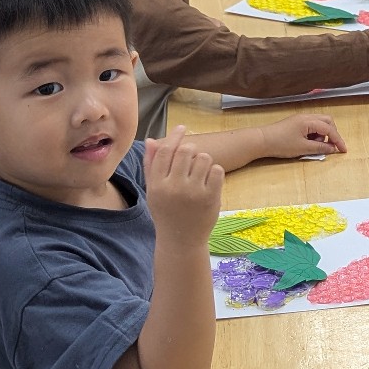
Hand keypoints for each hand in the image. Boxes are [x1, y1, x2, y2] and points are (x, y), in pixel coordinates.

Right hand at [145, 126, 223, 248]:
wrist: (181, 240)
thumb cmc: (166, 212)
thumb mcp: (153, 190)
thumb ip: (151, 165)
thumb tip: (151, 140)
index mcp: (157, 184)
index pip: (166, 151)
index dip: (175, 136)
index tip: (182, 128)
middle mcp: (174, 187)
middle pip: (186, 151)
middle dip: (190, 151)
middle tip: (191, 161)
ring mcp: (193, 192)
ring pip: (204, 158)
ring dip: (203, 161)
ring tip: (199, 173)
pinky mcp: (211, 197)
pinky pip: (217, 170)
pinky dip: (215, 172)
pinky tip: (208, 182)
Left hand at [259, 114, 346, 157]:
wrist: (262, 140)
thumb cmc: (281, 144)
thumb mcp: (303, 148)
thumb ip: (320, 147)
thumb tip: (332, 149)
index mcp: (309, 121)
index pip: (330, 129)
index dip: (338, 140)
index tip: (343, 150)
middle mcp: (306, 116)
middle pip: (327, 121)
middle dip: (332, 134)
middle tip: (330, 146)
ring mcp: (300, 119)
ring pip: (320, 123)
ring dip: (322, 134)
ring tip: (314, 146)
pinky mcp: (296, 123)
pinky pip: (311, 126)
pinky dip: (314, 134)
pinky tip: (308, 143)